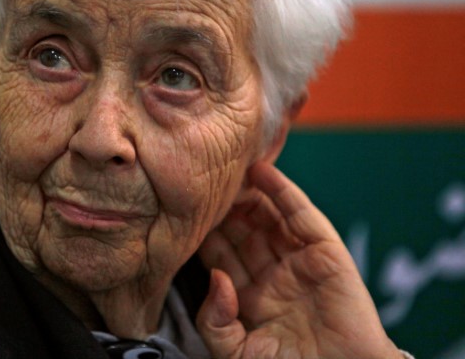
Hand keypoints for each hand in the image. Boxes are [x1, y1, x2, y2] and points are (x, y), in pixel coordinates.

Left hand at [195, 162, 402, 358]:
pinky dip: (283, 192)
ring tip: (226, 171)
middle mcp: (273, 276)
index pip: (220, 255)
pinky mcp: (327, 255)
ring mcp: (300, 263)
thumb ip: (214, 321)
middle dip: (223, 208)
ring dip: (248, 194)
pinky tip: (261, 172)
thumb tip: (215, 278)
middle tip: (201, 181)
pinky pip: (302, 217)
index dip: (203, 232)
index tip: (183, 208)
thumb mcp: (236, 353)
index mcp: (250, 298)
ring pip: (269, 218)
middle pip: (242, 231)